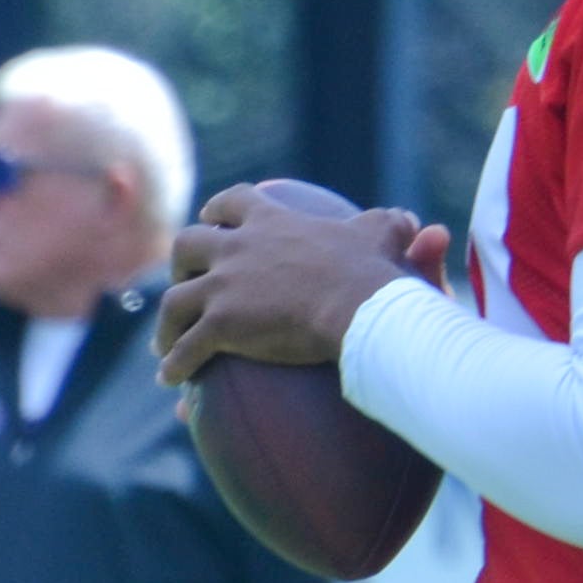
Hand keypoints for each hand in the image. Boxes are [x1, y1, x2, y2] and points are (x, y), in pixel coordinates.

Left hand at [155, 190, 445, 384]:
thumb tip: (417, 225)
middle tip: (186, 281)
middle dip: (181, 263)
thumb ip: (393, 228)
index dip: (218, 210)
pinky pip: (186, 348)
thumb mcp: (384, 237)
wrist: (358, 307)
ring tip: (165, 343)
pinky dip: (175, 364)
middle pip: (188, 244)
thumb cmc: (373, 273)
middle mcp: (238, 249)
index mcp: (272, 223)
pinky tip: (171, 380)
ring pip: (174, 300)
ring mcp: (224, 287)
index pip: (233, 202)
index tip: (213, 219)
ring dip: (166, 323)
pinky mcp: (221, 325)